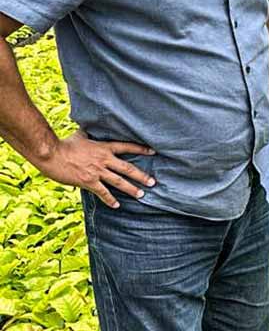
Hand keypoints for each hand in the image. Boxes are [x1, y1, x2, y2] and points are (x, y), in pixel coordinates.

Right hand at [33, 130, 155, 208]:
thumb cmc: (64, 144)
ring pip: (119, 181)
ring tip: (141, 195)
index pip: (127, 147)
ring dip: (131, 189)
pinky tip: (117, 205)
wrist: (51, 154)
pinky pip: (102, 192)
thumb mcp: (81, 135)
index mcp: (104, 147)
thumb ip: (90, 133)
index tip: (153, 152)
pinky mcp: (88, 181)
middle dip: (141, 176)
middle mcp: (104, 159)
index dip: (141, 149)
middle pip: (127, 168)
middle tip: (153, 182)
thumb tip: (91, 125)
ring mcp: (97, 171)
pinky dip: (110, 199)